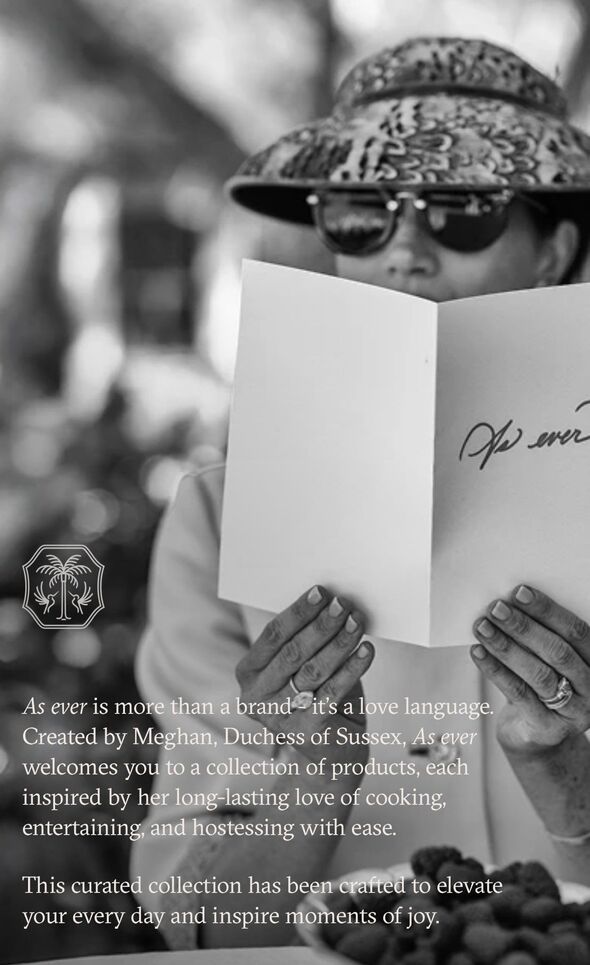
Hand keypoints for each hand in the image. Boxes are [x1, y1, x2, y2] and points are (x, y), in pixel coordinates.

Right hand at [235, 585, 373, 767]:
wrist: (330, 753)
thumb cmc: (316, 698)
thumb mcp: (301, 669)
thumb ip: (305, 641)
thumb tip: (330, 602)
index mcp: (248, 673)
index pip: (273, 635)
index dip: (297, 612)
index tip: (320, 592)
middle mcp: (257, 697)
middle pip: (292, 652)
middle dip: (321, 625)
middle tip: (343, 604)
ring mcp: (279, 717)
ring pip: (313, 670)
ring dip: (339, 642)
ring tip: (357, 622)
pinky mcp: (306, 732)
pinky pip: (333, 693)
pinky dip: (352, 669)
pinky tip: (366, 651)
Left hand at [471, 585, 589, 754]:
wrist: (535, 736)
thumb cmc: (540, 684)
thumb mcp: (548, 660)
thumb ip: (539, 636)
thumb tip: (507, 603)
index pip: (577, 632)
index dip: (548, 610)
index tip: (519, 591)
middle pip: (558, 652)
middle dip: (523, 626)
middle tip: (496, 607)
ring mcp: (573, 712)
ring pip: (538, 673)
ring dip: (506, 646)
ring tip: (482, 627)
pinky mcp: (548, 728)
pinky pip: (519, 693)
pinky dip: (495, 670)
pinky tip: (478, 652)